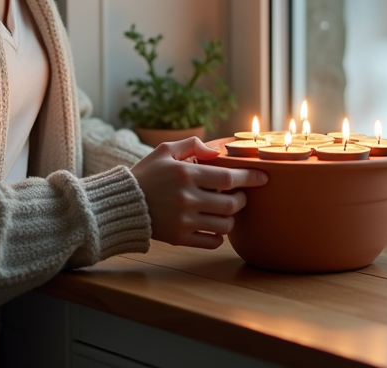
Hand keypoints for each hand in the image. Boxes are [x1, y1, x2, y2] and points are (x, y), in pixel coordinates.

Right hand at [131, 137, 268, 248]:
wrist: (122, 203)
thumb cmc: (146, 174)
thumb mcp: (164, 150)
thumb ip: (192, 144)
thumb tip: (217, 152)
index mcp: (185, 174)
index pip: (228, 177)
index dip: (250, 177)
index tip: (263, 177)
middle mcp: (187, 198)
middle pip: (231, 203)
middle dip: (242, 199)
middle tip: (240, 195)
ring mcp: (184, 220)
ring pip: (225, 225)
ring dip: (231, 217)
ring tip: (226, 210)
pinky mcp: (179, 238)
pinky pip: (212, 241)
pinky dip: (219, 236)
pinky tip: (215, 227)